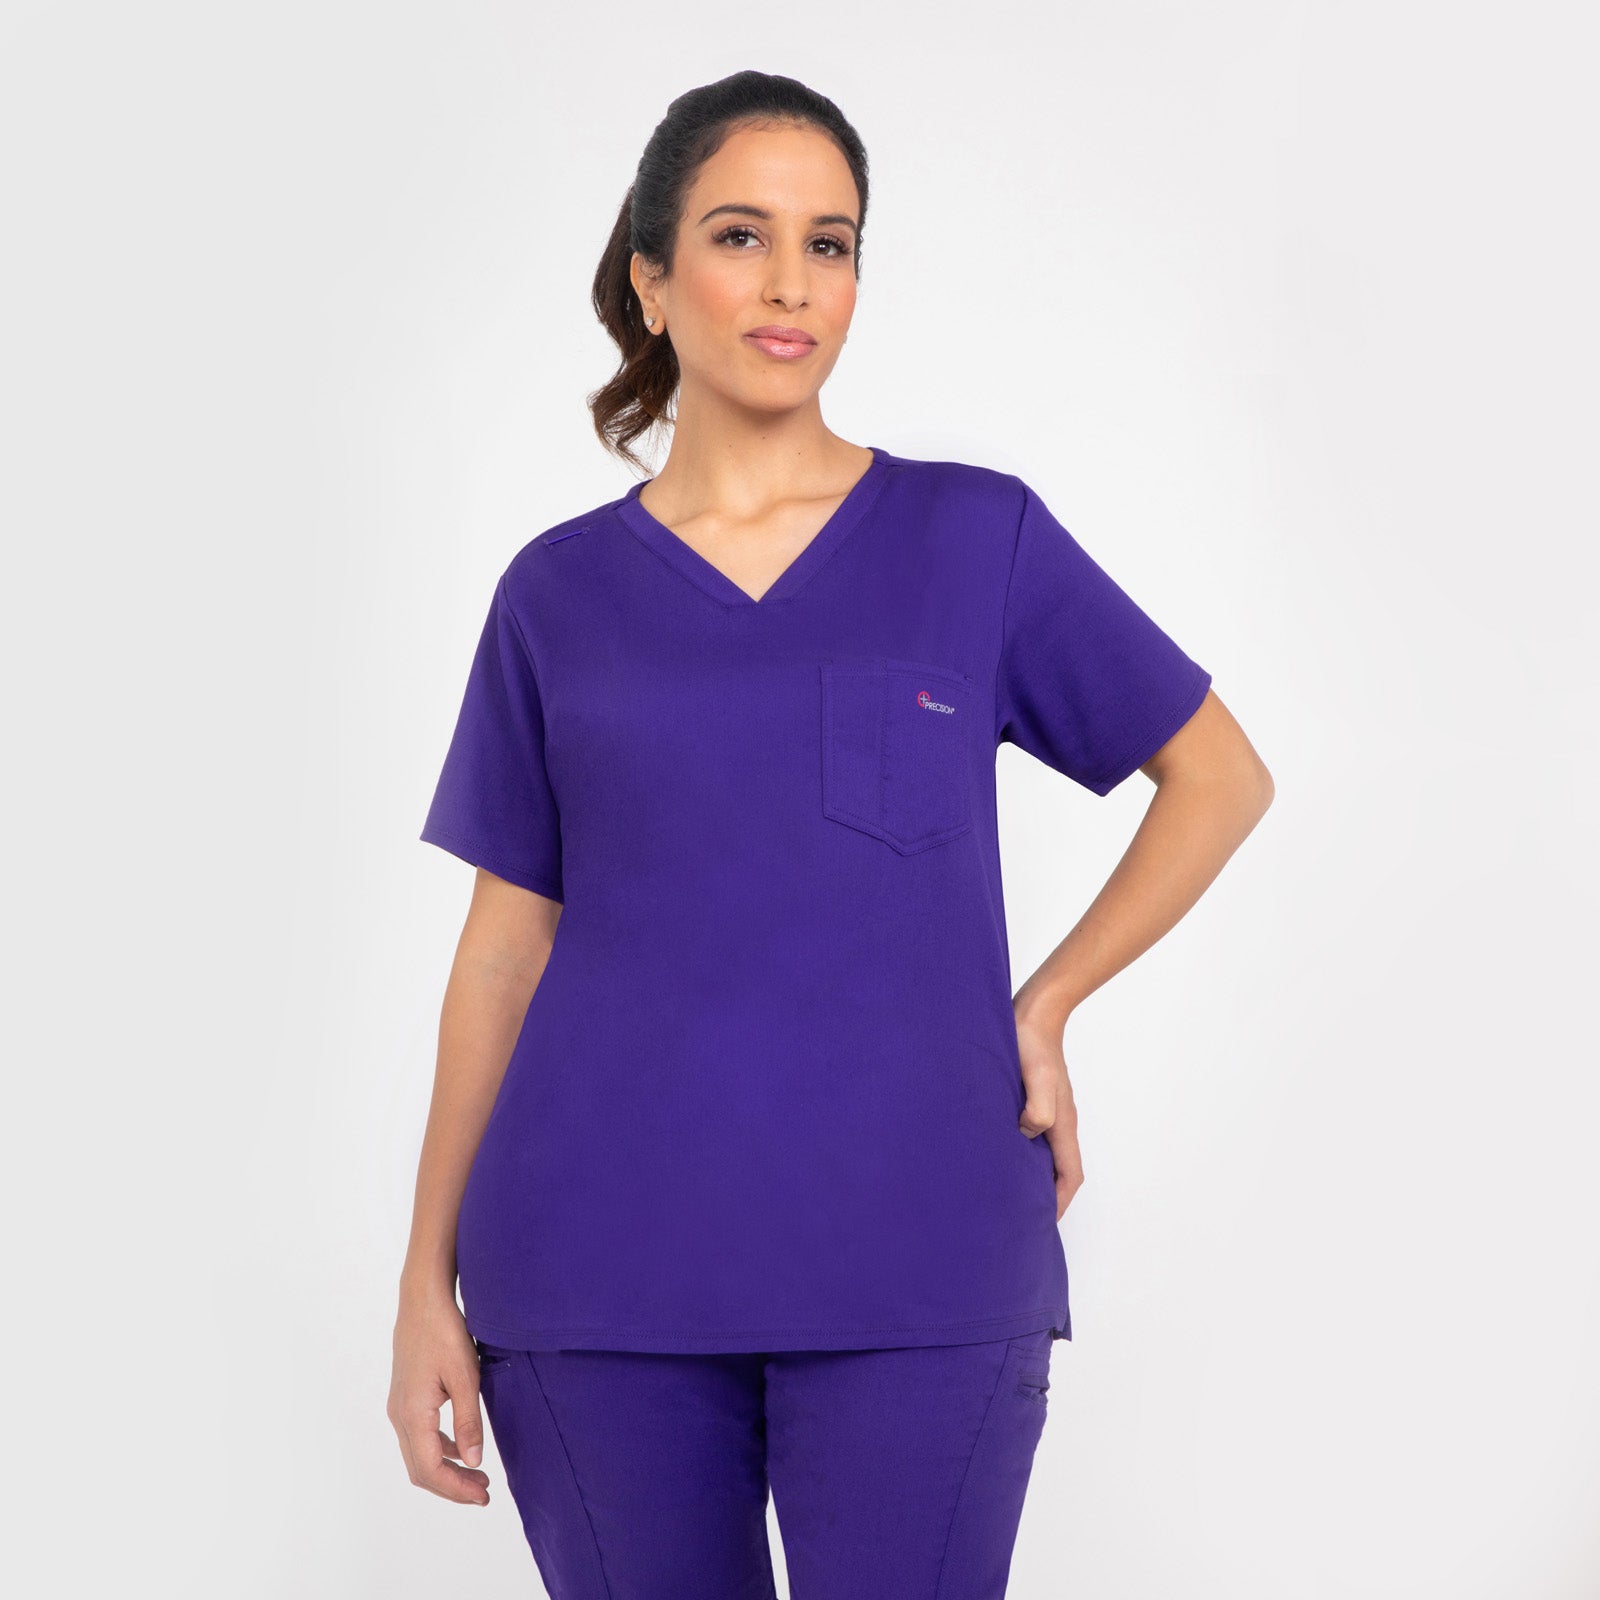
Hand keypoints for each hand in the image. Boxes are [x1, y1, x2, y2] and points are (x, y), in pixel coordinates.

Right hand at [388, 1293, 493, 1504]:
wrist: (423, 1300)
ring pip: (418, 1454)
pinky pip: (419, 1436)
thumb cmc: (445, 1333)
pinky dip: (440, 1449)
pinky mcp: (406, 1397)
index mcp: (412, 1415)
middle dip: (451, 1485)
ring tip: (477, 1476)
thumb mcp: (465, 1377)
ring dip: (446, 1469)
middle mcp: (399, 1415)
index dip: (456, 1488)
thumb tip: (473, 1463)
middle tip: (483, 1492)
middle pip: (421, 1469)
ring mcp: (399, 1407)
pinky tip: (462, 1447)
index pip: (430, 1469)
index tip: (483, 1495)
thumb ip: (469, 1421)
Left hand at [1014, 1010, 1084, 1222]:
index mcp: (1063, 1121)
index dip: (1060, 1200)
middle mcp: (1058, 1119)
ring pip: (1044, 1152)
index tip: (1045, 1222)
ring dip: (1033, 1174)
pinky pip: (1032, 1133)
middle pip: (1059, 1168)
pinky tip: (998, 1150)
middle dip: (1047, 1194)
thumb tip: (1027, 1135)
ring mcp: (1047, 1108)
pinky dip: (1021, 1150)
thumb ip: (1038, 1110)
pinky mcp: (1032, 1097)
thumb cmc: (1032, 1043)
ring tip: (1009, 1191)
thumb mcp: (1037, 1077)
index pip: (1069, 1173)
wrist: (1033, 1012)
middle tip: (1022, 1214)